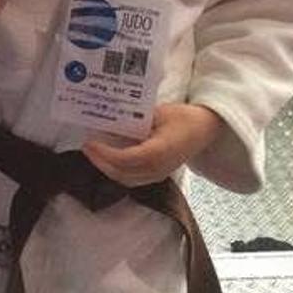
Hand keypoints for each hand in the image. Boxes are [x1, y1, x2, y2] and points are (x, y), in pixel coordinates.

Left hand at [84, 103, 225, 187]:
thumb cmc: (184, 118)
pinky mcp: (158, 176)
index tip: (90, 142)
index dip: (105, 153)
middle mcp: (158, 169)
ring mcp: (159, 175)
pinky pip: (133, 179)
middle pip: (123, 173)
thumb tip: (109, 121)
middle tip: (86, 147)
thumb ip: (135, 120)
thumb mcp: (159, 113)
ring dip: (107, 168)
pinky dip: (117, 171)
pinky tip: (108, 159)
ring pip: (126, 180)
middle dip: (101, 162)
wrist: (206, 129)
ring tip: (94, 153)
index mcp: (159, 152)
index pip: (126, 159)